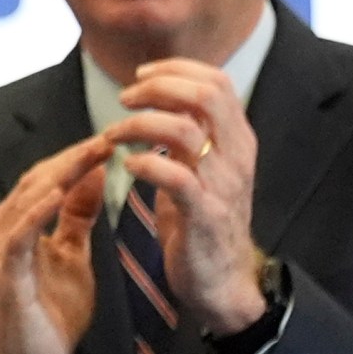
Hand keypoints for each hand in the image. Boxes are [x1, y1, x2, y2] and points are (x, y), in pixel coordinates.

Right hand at [0, 135, 108, 353]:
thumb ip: (77, 217)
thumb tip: (94, 175)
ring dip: (59, 175)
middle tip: (108, 138)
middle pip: (36, 181)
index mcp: (16, 222)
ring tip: (90, 155)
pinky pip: (19, 236)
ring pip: (27, 200)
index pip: (46, 177)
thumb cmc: (49, 312)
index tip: (113, 140)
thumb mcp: (72, 255)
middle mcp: (0, 229)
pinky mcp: (4, 274)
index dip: (78, 158)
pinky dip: (36, 212)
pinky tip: (59, 192)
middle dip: (72, 159)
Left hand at [109, 59, 265, 333]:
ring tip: (114, 135)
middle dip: (157, 88)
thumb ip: (190, 135)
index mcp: (238, 140)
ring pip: (185, 130)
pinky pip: (176, 177)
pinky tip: (127, 166)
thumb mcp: (203, 169)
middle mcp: (236, 156)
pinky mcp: (205, 215)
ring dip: (140, 124)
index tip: (140, 75)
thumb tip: (160, 98)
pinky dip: (145, 164)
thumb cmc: (202, 222)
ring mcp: (223, 185)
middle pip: (205, 96)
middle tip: (124, 99)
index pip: (217, 82)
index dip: (176, 70)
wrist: (223, 283)